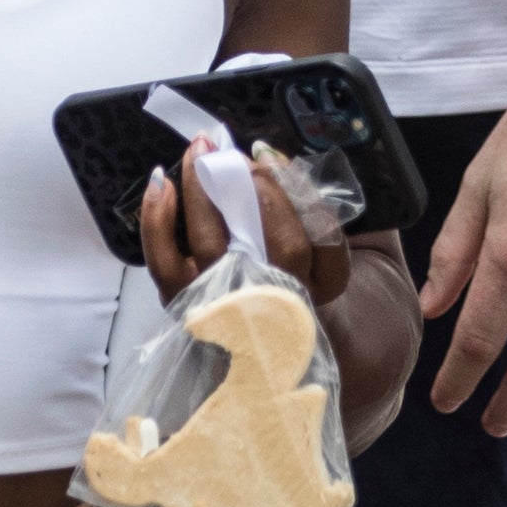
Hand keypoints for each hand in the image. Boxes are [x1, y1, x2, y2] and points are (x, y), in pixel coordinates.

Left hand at [141, 147, 415, 444]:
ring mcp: (228, 308)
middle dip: (260, 190)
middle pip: (277, 248)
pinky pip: (167, 265)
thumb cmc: (305, 291)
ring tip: (201, 150)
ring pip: (215, 247)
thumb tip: (305, 161)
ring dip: (205, 190)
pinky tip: (162, 183)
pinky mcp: (185, 305)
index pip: (327, 243)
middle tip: (241, 153)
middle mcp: (280, 305)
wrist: (270, 356)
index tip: (277, 158)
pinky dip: (157, 221)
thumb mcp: (349, 260)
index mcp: (324, 289)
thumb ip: (340, 214)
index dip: (306, 197)